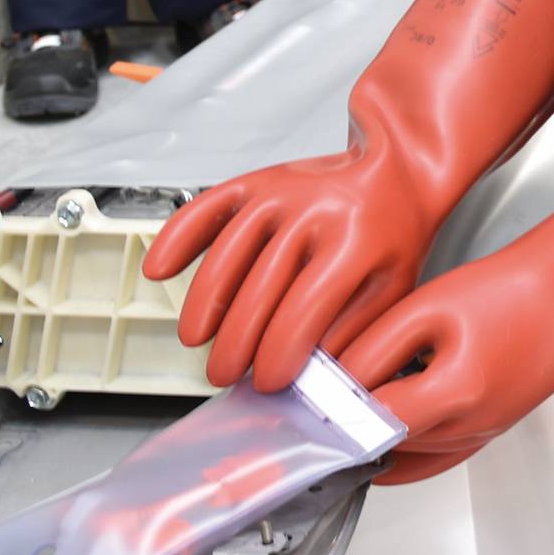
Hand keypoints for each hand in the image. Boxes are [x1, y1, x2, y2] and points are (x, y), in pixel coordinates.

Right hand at [142, 142, 439, 391]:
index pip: (304, 310)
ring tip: (195, 341)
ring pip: (227, 255)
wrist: (395, 171)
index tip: (267, 383)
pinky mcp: (257, 181)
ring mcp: (280, 192)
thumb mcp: (391, 288)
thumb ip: (351, 333)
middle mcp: (313, 211)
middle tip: (224, 375)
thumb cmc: (392, 236)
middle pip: (259, 289)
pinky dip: (177, 238)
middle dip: (236, 343)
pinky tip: (158, 269)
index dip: (279, 354)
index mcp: (356, 240)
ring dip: (204, 304)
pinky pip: (207, 208)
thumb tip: (308, 378)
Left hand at [340, 253, 550, 483]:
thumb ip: (377, 346)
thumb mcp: (428, 306)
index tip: (306, 395)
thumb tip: (337, 377)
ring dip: (378, 433)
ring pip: (409, 454)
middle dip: (351, 421)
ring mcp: (482, 434)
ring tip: (350, 402)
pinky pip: (436, 458)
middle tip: (318, 399)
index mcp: (455, 395)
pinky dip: (405, 451)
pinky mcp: (489, 431)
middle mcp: (470, 426)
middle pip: (386, 443)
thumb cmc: (511, 291)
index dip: (334, 408)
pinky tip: (382, 440)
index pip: (371, 421)